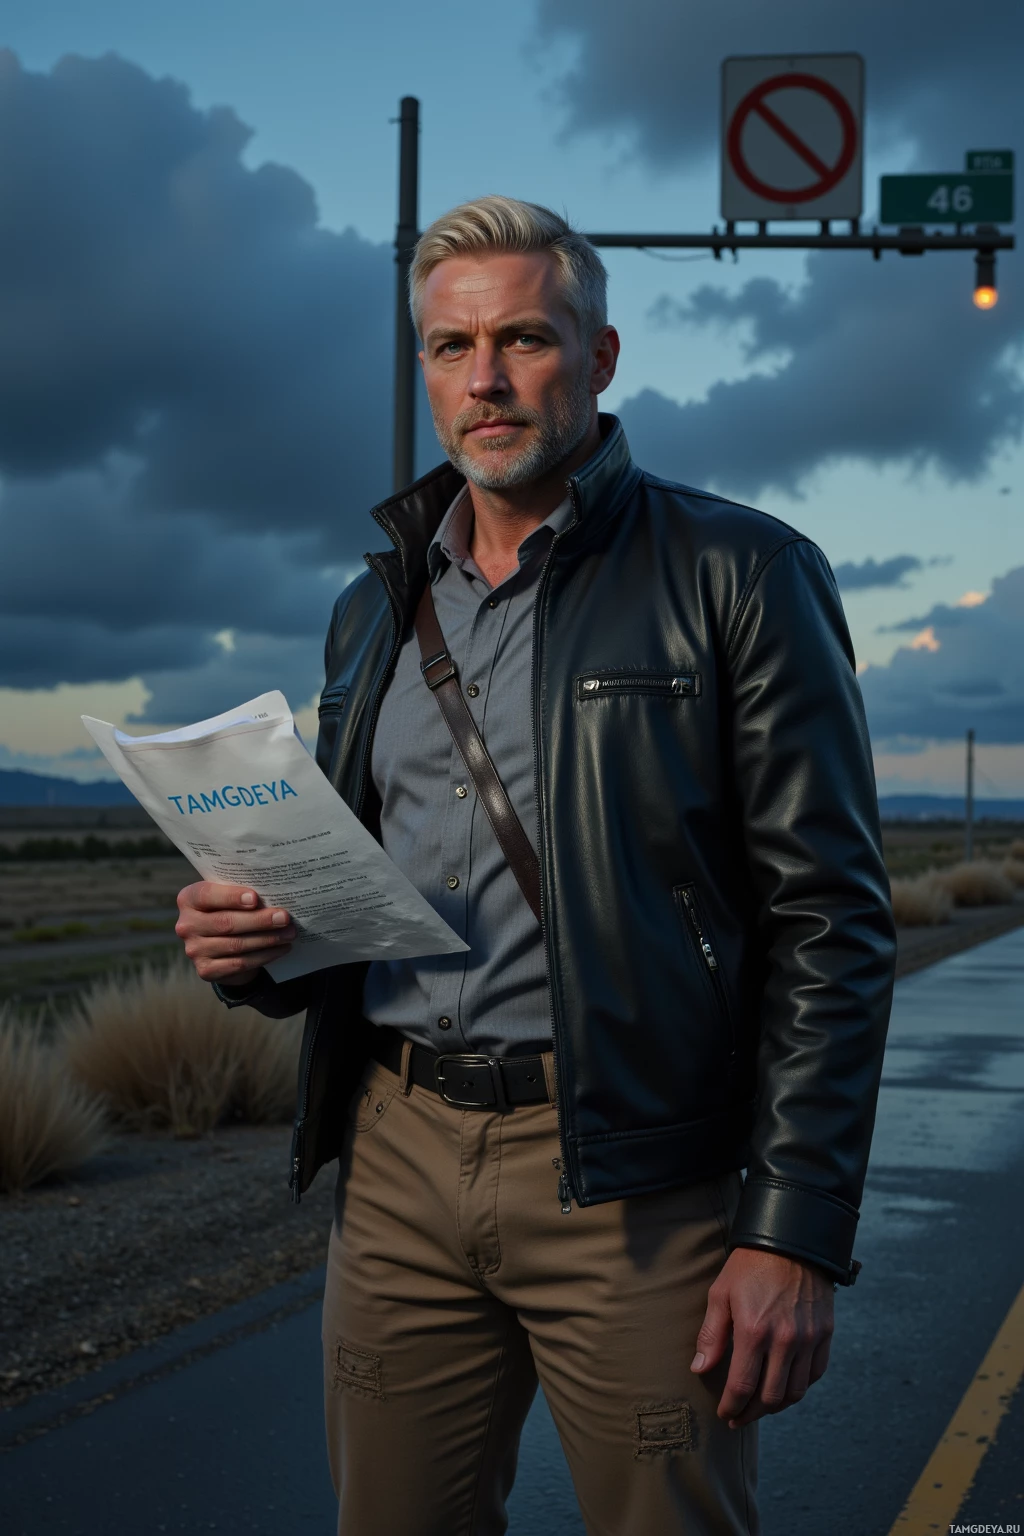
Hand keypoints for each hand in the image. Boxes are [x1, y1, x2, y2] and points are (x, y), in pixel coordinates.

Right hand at [175, 882, 295, 986]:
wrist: (222, 945)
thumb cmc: (230, 910)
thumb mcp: (230, 897)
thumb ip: (242, 893)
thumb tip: (274, 893)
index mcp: (189, 899)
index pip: (207, 895)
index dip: (231, 897)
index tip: (255, 898)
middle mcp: (186, 925)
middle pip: (226, 922)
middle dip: (259, 920)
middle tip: (285, 917)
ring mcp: (194, 950)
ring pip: (236, 945)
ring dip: (267, 939)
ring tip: (289, 933)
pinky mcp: (206, 970)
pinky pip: (240, 964)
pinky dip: (264, 956)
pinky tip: (281, 949)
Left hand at [690, 1247, 833, 1427]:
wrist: (791, 1240)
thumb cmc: (750, 1266)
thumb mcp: (721, 1293)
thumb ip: (711, 1335)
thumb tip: (700, 1369)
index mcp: (753, 1331)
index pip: (742, 1387)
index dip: (732, 1407)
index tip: (725, 1414)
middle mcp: (784, 1340)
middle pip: (770, 1398)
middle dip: (752, 1414)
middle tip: (739, 1417)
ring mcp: (808, 1338)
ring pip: (795, 1392)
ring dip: (776, 1406)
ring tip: (760, 1406)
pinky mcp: (825, 1334)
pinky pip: (814, 1374)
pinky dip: (800, 1387)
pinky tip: (785, 1386)